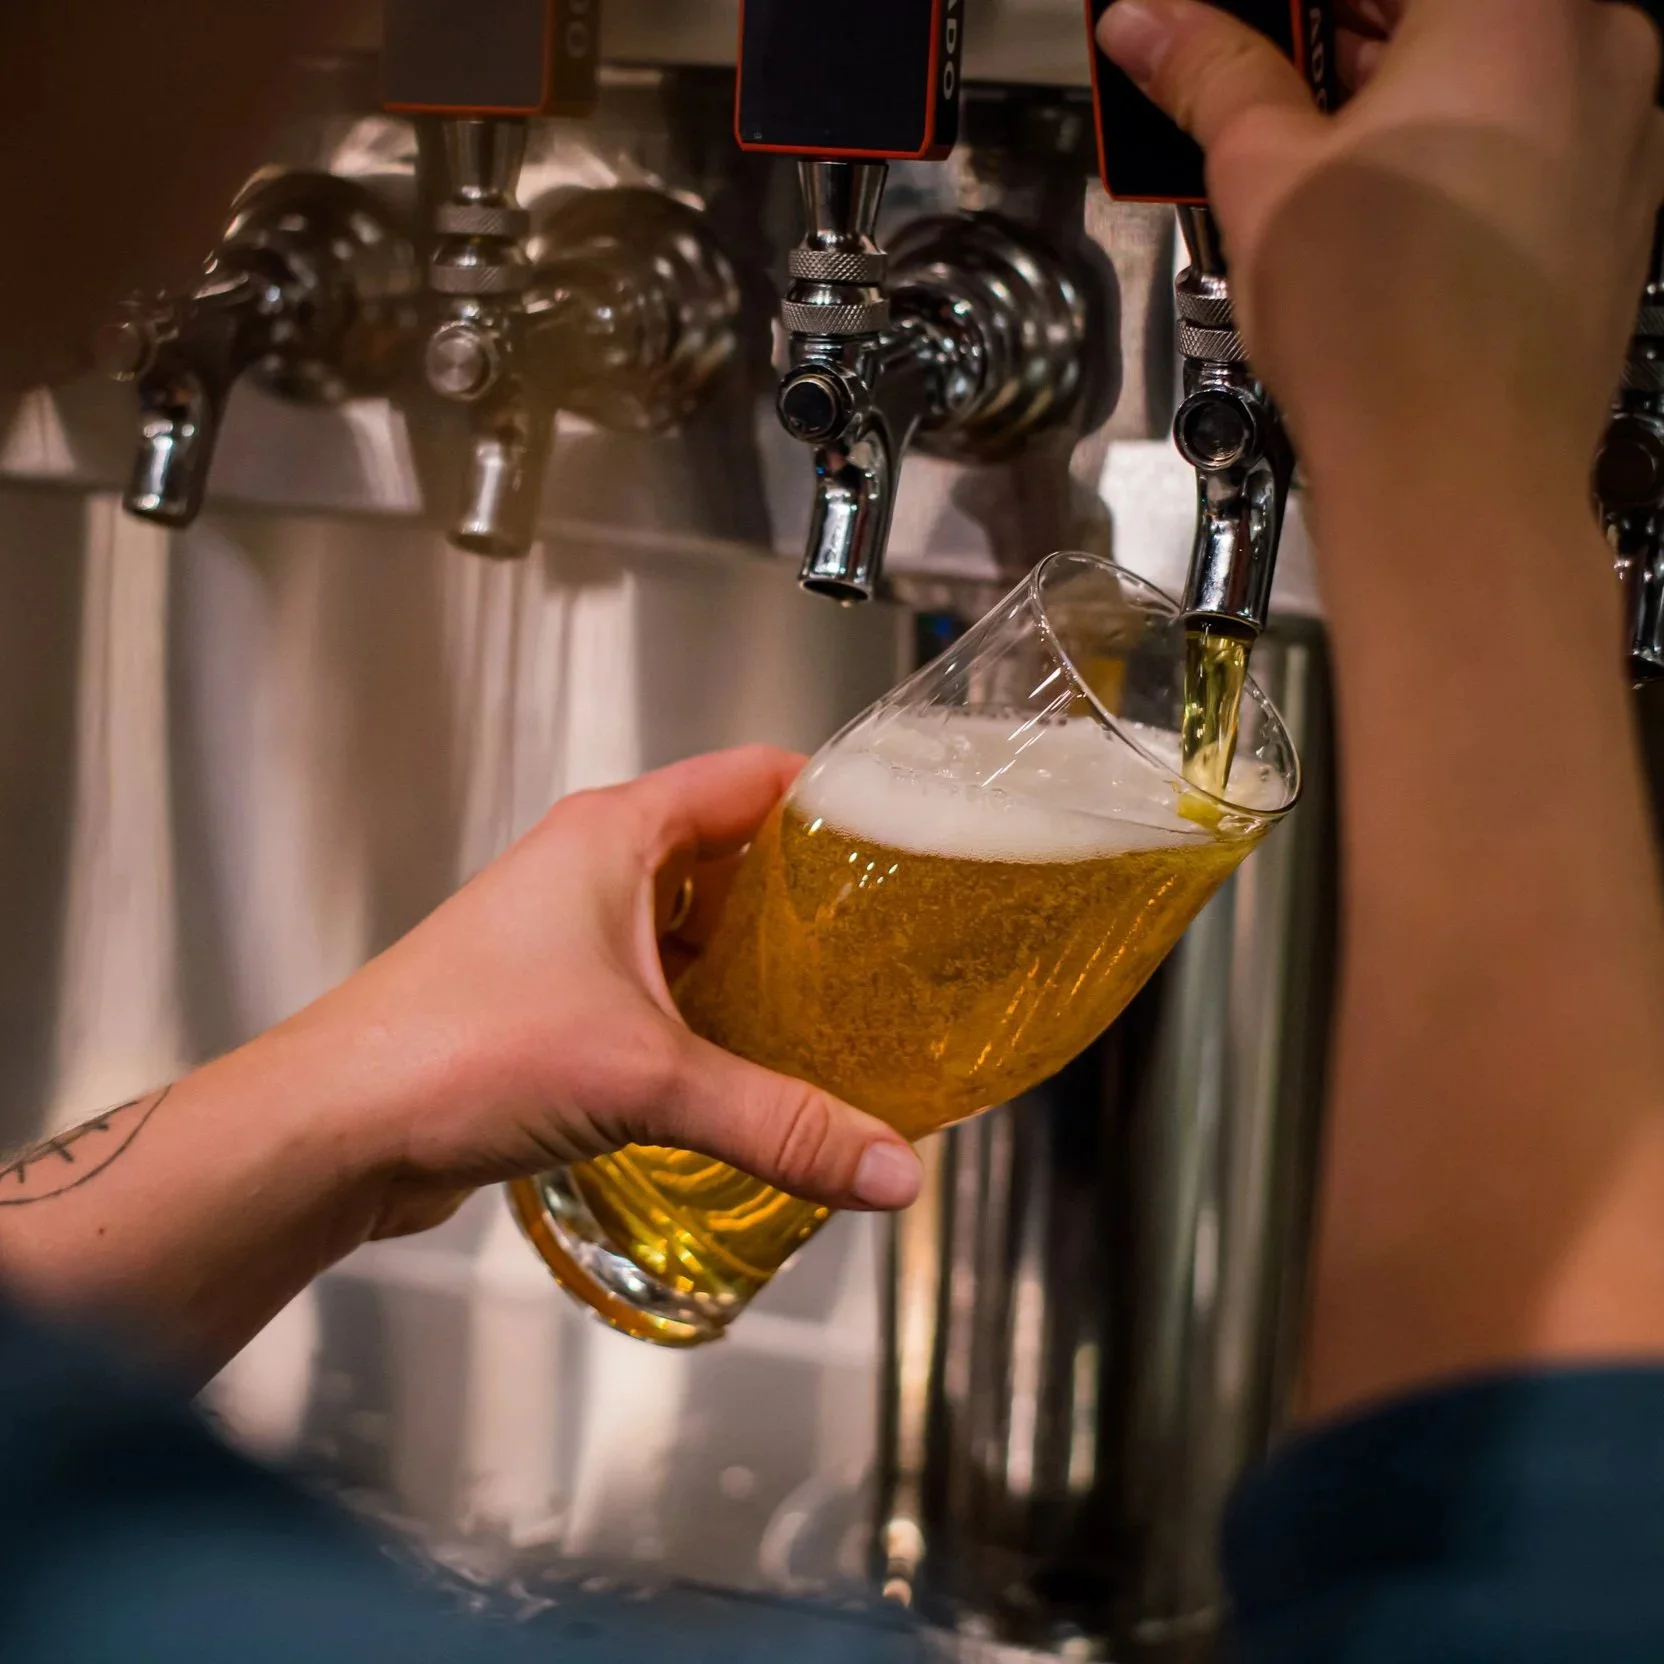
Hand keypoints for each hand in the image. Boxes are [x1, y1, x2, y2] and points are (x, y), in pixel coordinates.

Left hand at [0, 747, 920, 1377]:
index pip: (752, 777)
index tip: (903, 837)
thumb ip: (780, 1124)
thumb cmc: (454, 1054)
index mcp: (616, 834)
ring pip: (693, 931)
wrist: (331, 1131)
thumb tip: (892, 1168)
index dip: (832, 797)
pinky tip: (755, 1070)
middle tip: (887, 946)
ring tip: (839, 1014)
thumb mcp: (646, 1079)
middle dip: (808, 900)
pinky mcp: (553, 1001)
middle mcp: (592, 870)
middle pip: (730, 856)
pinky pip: (658, 991)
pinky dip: (710, 1019)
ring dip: (757, 969)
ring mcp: (568, 936)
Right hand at [1098, 0, 1663, 521]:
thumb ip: (1211, 74)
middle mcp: (1597, 42)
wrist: (1461, 477)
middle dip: (1338, 35)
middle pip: (1443, 6)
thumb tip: (1150, 23)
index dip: (1292, 14)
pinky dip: (1450, 143)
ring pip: (1489, 63)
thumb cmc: (1382, 332)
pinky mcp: (1614, 208)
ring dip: (1391, 88)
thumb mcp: (1264, 178)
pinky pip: (1527, 132)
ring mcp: (1622, 129)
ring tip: (1304, 156)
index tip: (1242, 42)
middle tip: (1252, 86)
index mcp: (1515, 1)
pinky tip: (1376, 209)